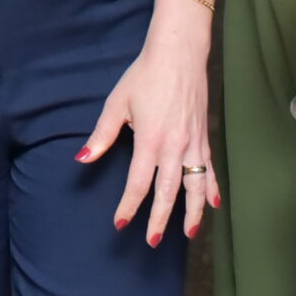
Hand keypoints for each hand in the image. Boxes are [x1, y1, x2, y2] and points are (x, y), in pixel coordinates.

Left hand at [80, 31, 216, 245]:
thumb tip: (82, 158)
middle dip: (160, 219)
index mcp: (150, 140)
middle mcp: (175, 146)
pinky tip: (213, 204)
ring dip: (193, 211)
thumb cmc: (145, 76)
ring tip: (190, 233)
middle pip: (168, 192)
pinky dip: (211, 188)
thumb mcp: (117, 103)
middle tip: (152, 241)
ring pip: (195, 186)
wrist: (179, 54)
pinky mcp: (204, 137)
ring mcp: (194, 143)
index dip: (129, 206)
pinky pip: (210, 169)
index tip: (119, 222)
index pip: (139, 183)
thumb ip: (102, 135)